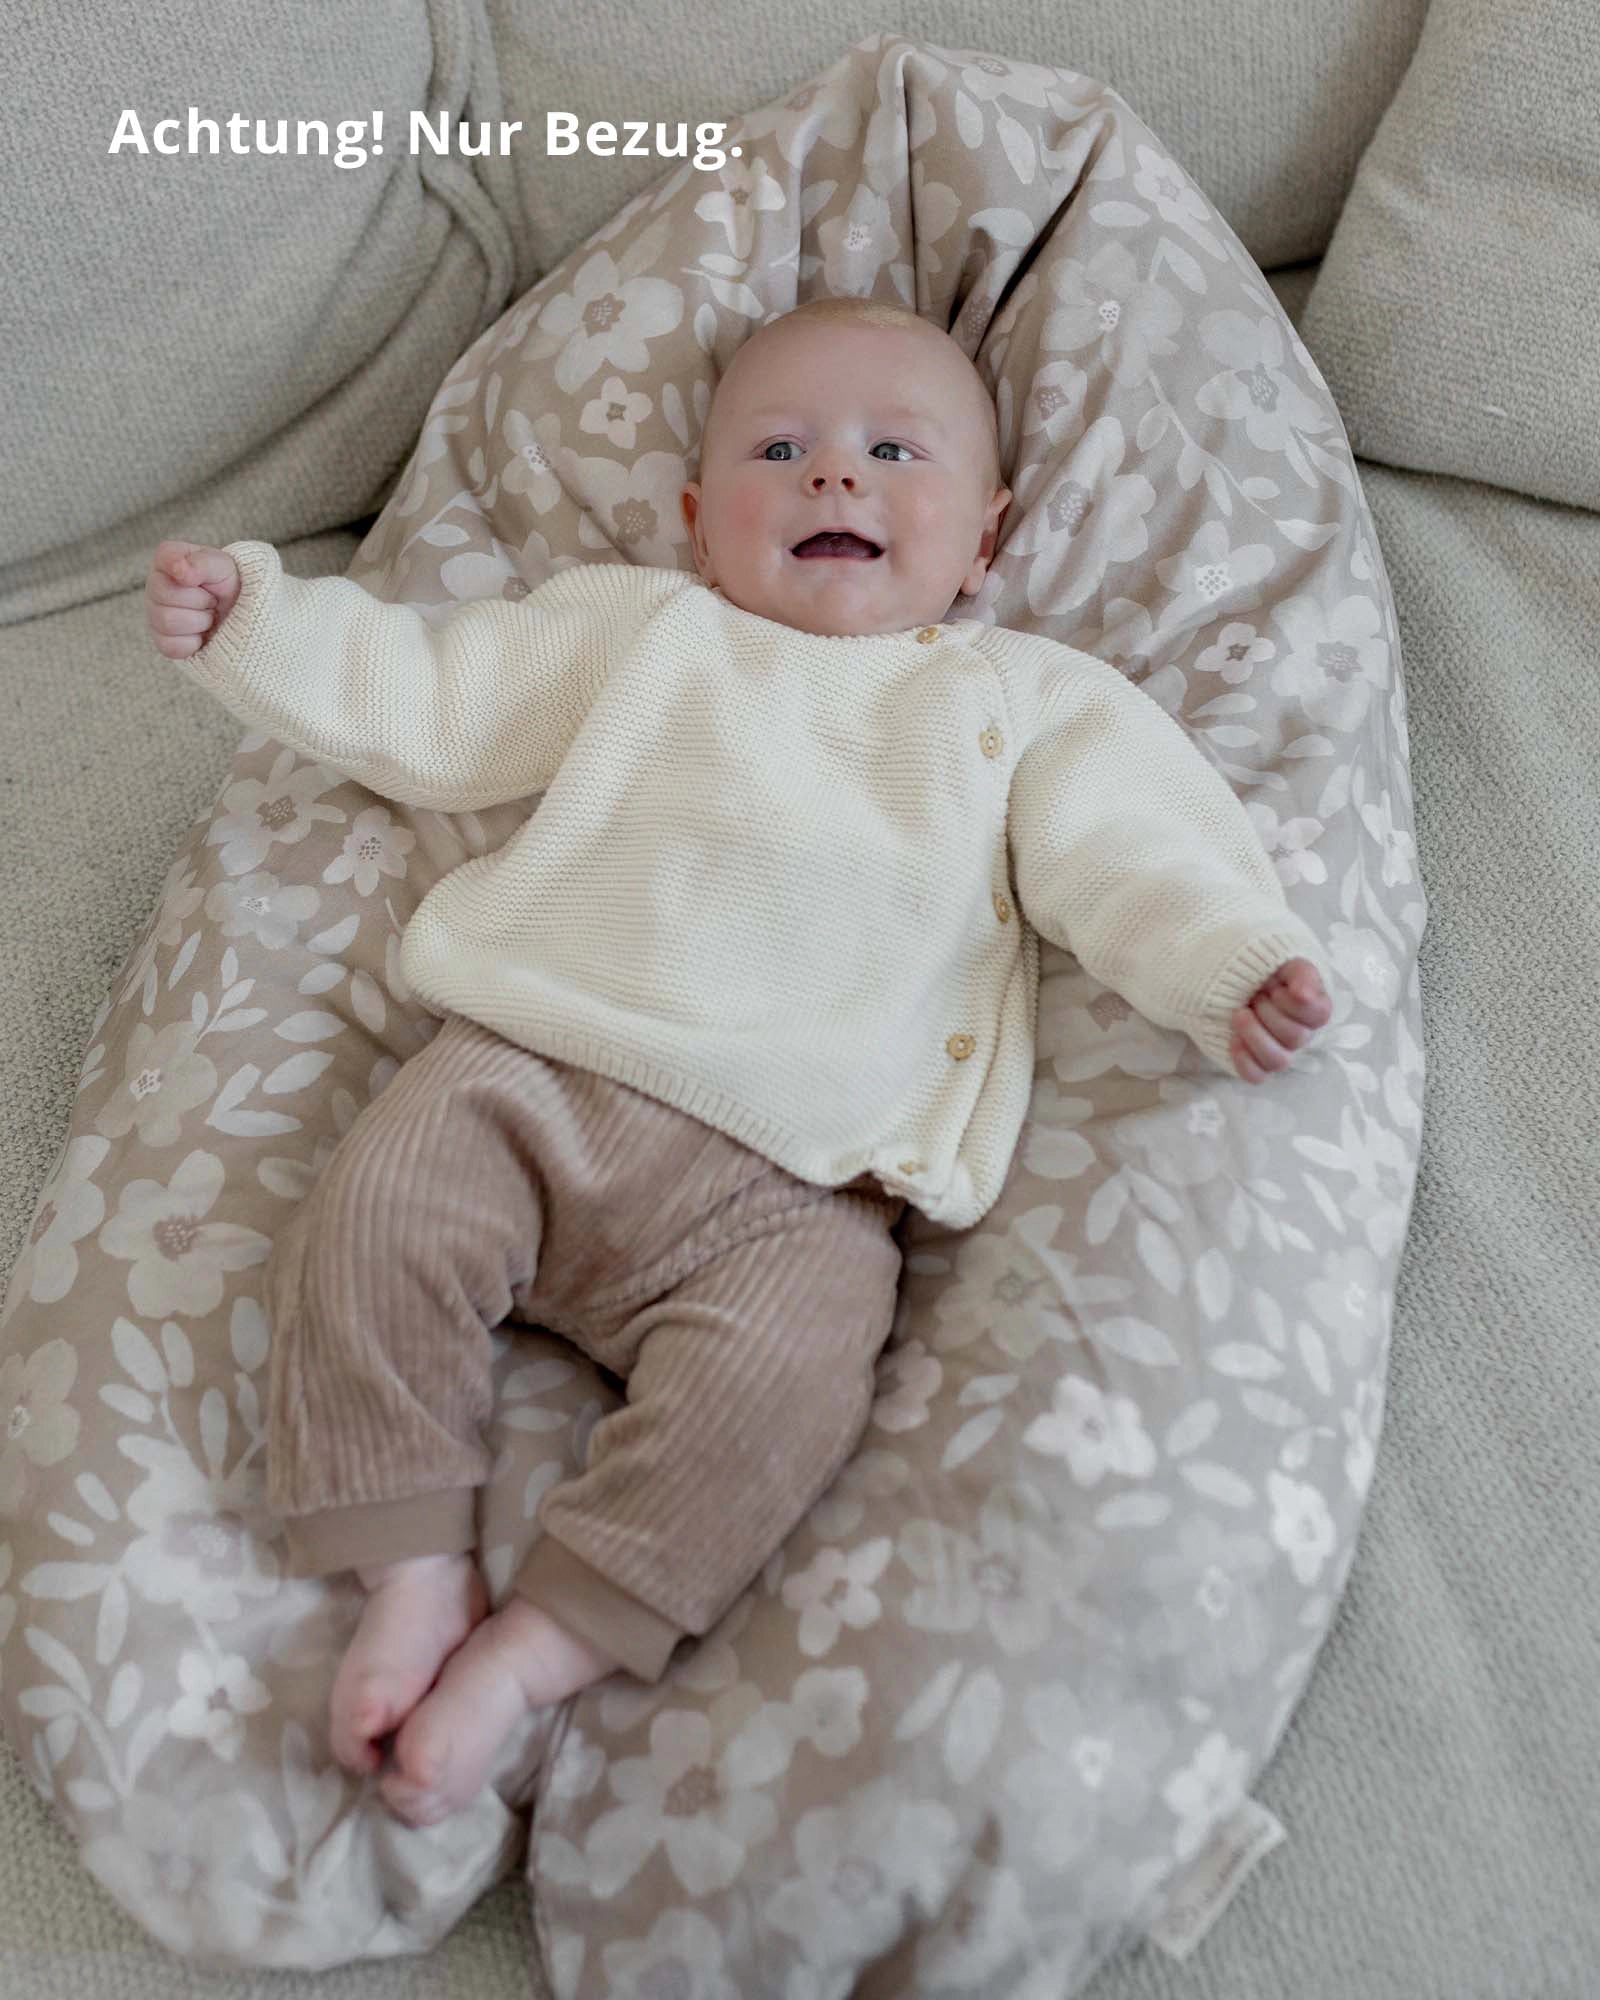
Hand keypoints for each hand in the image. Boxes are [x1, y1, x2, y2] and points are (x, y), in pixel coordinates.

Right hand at [146, 541, 240, 658]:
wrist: (239, 613)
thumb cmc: (228, 584)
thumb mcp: (223, 566)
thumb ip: (201, 563)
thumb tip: (178, 569)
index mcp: (168, 559)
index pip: (166, 559)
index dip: (187, 571)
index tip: (201, 580)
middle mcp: (154, 585)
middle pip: (164, 594)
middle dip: (200, 600)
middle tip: (212, 600)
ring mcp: (154, 614)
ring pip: (166, 621)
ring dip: (199, 621)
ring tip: (208, 615)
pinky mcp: (162, 641)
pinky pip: (170, 646)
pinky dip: (194, 642)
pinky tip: (201, 633)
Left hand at [1230, 957, 1330, 1082]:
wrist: (1236, 980)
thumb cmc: (1266, 972)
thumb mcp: (1286, 963)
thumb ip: (1302, 974)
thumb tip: (1304, 994)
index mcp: (1314, 1009)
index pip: (1319, 1015)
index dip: (1294, 1001)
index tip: (1275, 987)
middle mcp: (1301, 1034)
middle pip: (1296, 1037)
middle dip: (1268, 1011)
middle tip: (1255, 996)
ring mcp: (1280, 1051)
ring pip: (1278, 1061)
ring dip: (1255, 1035)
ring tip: (1239, 1013)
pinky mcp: (1256, 1063)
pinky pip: (1256, 1075)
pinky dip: (1244, 1059)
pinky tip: (1233, 1038)